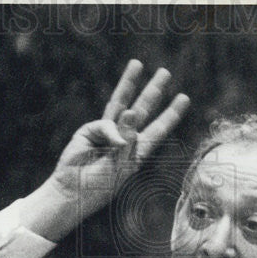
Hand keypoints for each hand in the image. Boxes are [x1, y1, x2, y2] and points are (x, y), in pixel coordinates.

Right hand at [45, 59, 190, 218]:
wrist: (73, 193)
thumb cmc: (99, 187)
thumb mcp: (121, 167)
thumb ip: (128, 141)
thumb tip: (131, 111)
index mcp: (137, 152)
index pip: (158, 129)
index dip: (171, 114)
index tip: (183, 98)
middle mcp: (124, 139)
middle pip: (142, 110)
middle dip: (153, 91)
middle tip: (165, 73)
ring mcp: (106, 133)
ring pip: (121, 103)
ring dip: (129, 83)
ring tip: (138, 64)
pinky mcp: (90, 130)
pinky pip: (106, 124)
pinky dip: (112, 131)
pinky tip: (115, 142)